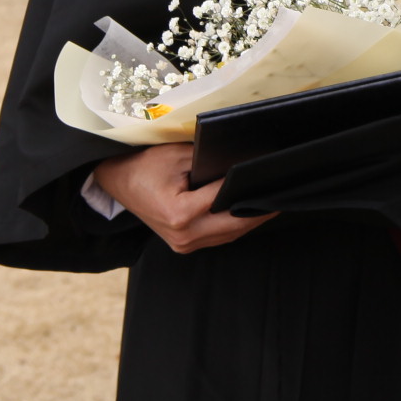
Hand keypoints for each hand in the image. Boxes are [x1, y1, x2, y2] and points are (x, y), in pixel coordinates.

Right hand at [93, 143, 274, 254]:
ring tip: (271, 201)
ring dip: (251, 220)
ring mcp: (183, 244)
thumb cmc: (145, 166)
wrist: (118, 181)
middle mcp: (183, 236)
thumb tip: (242, 162)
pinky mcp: (184, 245)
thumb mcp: (178, 156)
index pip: (226, 199)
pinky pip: (218, 237)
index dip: (248, 186)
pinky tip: (249, 211)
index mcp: (180, 214)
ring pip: (229, 235)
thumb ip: (210, 161)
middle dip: (259, 210)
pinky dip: (234, 225)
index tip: (269, 176)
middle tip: (282, 194)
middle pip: (234, 225)